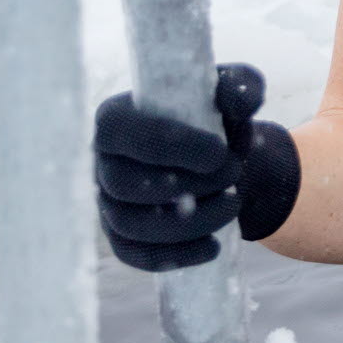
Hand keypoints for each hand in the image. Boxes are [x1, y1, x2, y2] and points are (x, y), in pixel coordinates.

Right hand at [93, 62, 300, 270]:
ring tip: (232, 205)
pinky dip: (174, 255)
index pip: (119, 131)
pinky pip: (133, 255)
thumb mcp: (234, 92)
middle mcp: (101, 161)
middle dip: (185, 184)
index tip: (219, 152)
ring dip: (186, 222)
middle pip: (122, 184)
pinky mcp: (121, 236)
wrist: (222, 159)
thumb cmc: (218, 118)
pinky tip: (213, 247)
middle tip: (233, 173)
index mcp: (115, 117)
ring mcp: (107, 202)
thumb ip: (240, 87)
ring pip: (129, 224)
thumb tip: (240, 100)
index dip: (167, 145)